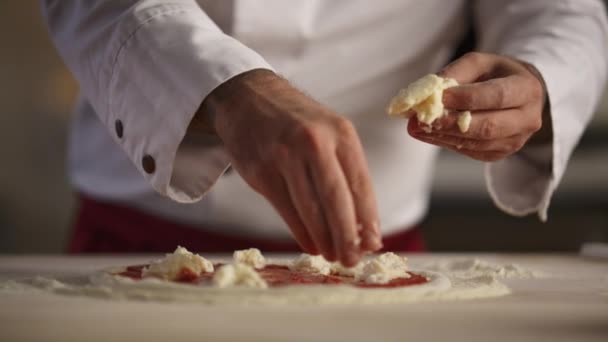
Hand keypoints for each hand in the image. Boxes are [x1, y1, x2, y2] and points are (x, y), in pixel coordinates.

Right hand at [197, 69, 381, 265]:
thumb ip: (346, 171)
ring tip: (333, 255)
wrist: (250, 97)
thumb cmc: (298, 121)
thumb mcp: (330, 132)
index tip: (373, 243)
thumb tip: (363, 224)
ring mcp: (284, 156)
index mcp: (340, 132)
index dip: (368, 218)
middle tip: (353, 259)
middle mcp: (313, 142)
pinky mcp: (261, 170)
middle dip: (347, 236)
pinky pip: (286, 209)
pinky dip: (301, 232)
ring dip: (324, 238)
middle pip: (336, 199)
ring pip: (310, 208)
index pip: (360, 183)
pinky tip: (311, 244)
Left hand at [408, 52, 546, 160]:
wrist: (516, 94)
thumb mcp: (479, 63)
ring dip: (442, 136)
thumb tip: (426, 92)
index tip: (438, 97)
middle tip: (421, 119)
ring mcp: (515, 141)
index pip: (496, 96)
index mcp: (527, 89)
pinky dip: (446, 143)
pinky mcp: (499, 154)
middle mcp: (527, 119)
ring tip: (415, 127)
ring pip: (476, 143)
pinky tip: (427, 134)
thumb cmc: (495, 74)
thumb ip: (455, 73)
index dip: (466, 98)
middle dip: (450, 123)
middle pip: (487, 126)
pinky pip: (471, 152)